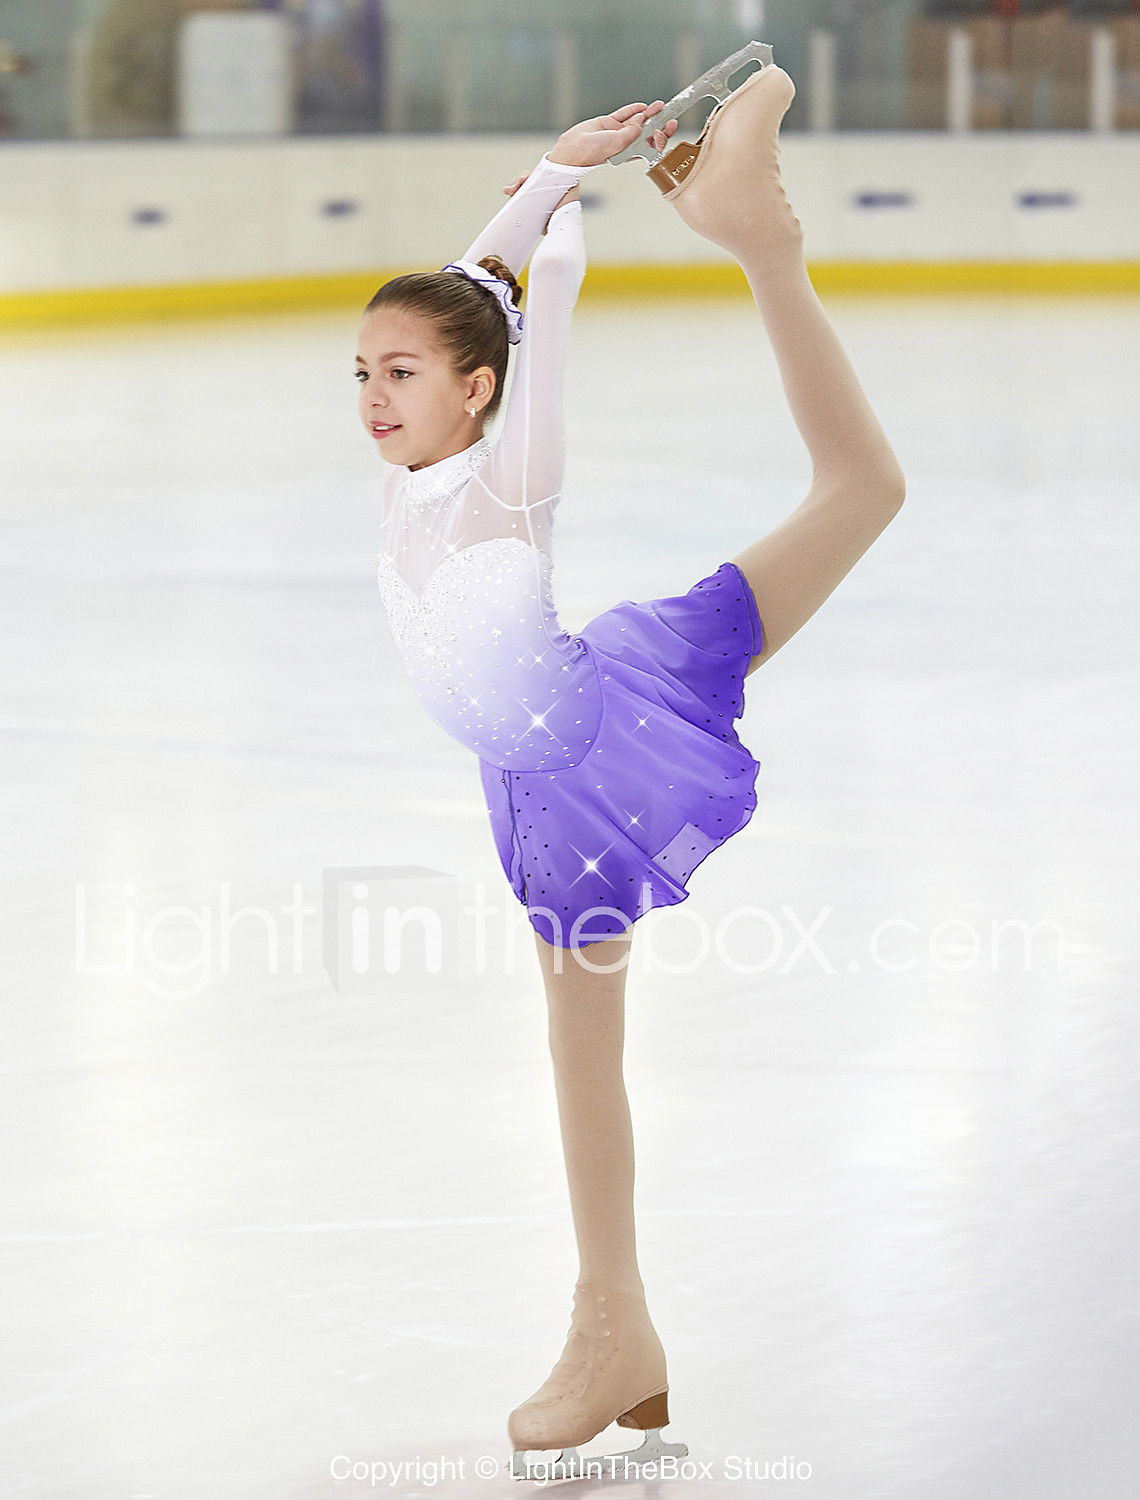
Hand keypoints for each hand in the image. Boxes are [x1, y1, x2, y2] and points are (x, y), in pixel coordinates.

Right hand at [547, 101, 677, 167]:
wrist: (574, 147)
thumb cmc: (592, 153)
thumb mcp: (617, 144)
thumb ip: (630, 133)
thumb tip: (640, 122)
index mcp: (630, 152)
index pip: (650, 146)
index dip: (659, 138)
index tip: (665, 129)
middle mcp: (626, 142)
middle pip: (646, 132)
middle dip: (658, 124)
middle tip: (669, 117)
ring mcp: (618, 132)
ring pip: (637, 121)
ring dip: (648, 114)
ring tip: (659, 105)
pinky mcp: (609, 122)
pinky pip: (624, 114)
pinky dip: (633, 110)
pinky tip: (642, 106)